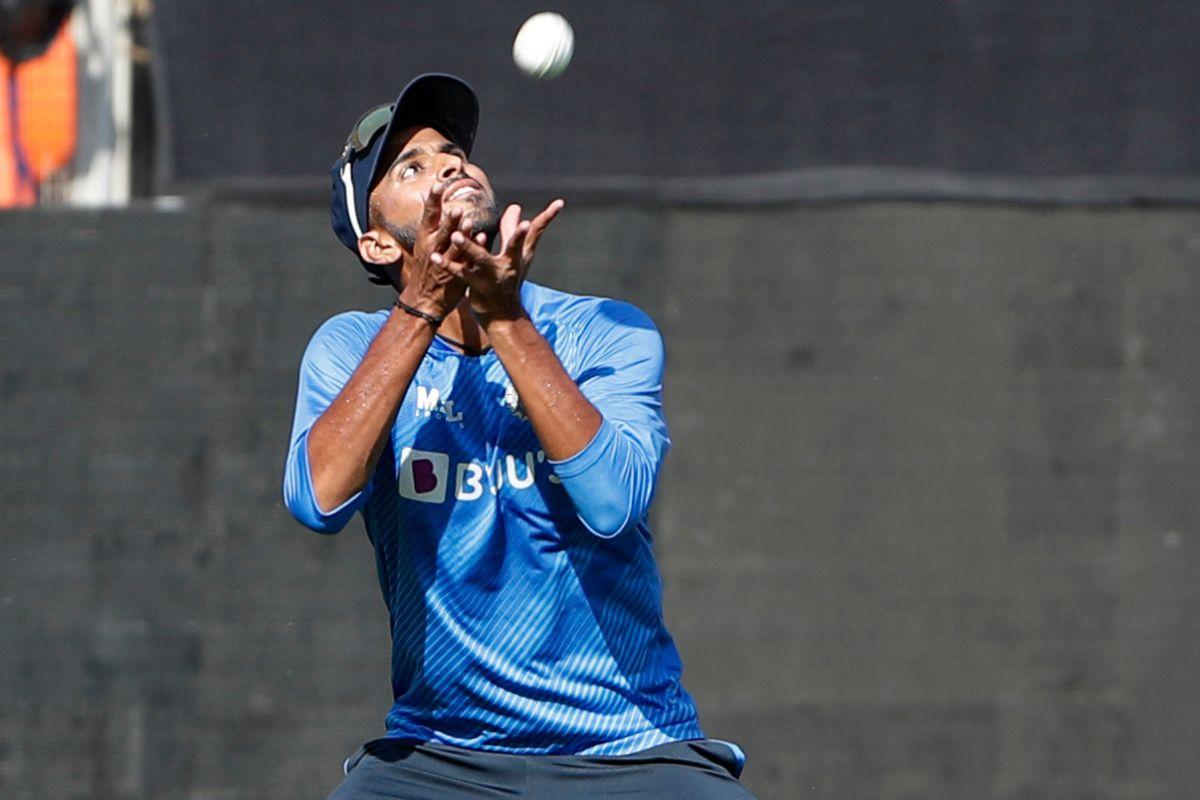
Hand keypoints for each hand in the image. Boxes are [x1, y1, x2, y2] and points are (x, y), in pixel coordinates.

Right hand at [397, 183, 471, 317]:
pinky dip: (473, 248)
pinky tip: (481, 238)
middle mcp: (432, 247)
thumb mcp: (424, 245)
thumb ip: (432, 225)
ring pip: (453, 245)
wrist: (424, 299)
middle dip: (448, 219)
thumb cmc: (426, 268)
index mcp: (424, 238)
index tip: (437, 185)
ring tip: (469, 221)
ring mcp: (444, 260)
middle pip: (441, 229)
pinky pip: (466, 258)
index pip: (428, 215)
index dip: (433, 200)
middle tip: (456, 207)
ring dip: (461, 233)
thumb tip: (432, 201)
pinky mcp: (455, 272)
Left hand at [436, 199, 563, 325]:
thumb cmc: (508, 282)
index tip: (559, 203)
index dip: (548, 217)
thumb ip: (512, 230)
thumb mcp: (515, 258)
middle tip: (524, 223)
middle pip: (515, 247)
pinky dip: (448, 265)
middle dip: (518, 235)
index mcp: (519, 255)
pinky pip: (461, 274)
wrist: (502, 316)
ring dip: (469, 247)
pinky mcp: (477, 287)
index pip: (536, 232)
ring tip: (456, 234)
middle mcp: (510, 264)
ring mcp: (494, 277)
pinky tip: (435, 256)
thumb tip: (515, 206)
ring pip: (481, 259)